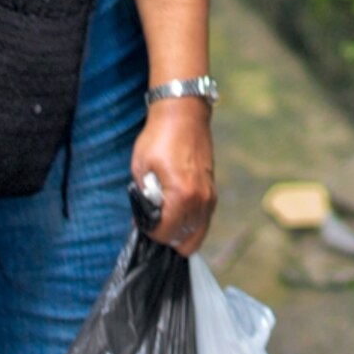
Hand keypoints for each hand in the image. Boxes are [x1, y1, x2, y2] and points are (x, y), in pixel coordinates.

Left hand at [132, 97, 217, 253]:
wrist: (183, 114)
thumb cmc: (159, 137)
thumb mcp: (141, 168)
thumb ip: (144, 199)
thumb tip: (146, 218)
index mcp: (182, 195)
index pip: (167, 233)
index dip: (150, 232)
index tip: (141, 221)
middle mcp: (201, 200)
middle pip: (185, 240)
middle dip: (166, 236)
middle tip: (152, 221)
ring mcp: (210, 196)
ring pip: (198, 234)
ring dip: (179, 232)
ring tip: (164, 217)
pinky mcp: (212, 191)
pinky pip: (204, 220)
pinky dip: (191, 224)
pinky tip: (177, 213)